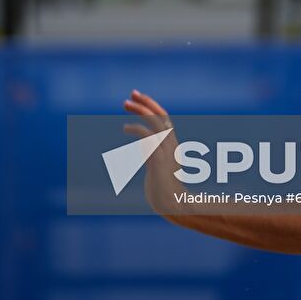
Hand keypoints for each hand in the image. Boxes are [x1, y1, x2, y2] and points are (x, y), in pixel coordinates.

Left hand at [123, 89, 181, 215]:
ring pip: (156, 122)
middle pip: (160, 115)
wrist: (175, 206)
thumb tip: (146, 154)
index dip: (152, 106)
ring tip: (125, 104)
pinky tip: (126, 128)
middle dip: (146, 103)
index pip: (164, 118)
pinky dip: (137, 129)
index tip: (139, 97)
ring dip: (140, 110)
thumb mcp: (159, 170)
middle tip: (131, 93)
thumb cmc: (166, 192)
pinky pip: (148, 137)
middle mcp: (171, 144)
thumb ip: (154, 158)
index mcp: (172, 144)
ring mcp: (166, 151)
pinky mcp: (159, 159)